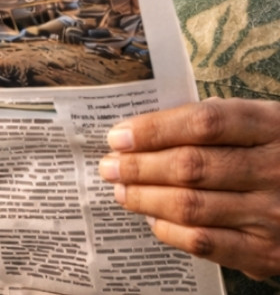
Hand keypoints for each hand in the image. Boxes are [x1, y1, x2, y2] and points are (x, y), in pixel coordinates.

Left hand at [99, 97, 279, 279]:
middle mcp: (276, 169)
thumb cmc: (279, 152)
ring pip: (190, 206)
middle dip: (138, 166)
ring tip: (120, 190)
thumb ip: (215, 120)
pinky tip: (151, 218)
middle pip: (191, 166)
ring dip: (144, 198)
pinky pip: (204, 242)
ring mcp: (274, 214)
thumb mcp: (263, 123)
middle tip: (109, 165)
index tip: (118, 135)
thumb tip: (144, 130)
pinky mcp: (268, 252)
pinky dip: (168, 230)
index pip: (204, 123)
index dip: (154, 129)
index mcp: (274, 126)